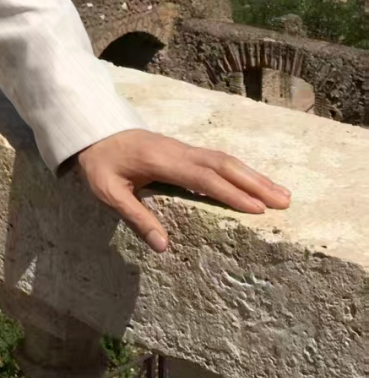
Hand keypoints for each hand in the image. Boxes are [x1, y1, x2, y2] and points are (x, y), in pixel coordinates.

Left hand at [75, 129, 290, 253]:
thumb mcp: (108, 192)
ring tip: (281, 193)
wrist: (92, 130)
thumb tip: (164, 247)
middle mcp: (177, 150)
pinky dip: (239, 170)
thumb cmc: (100, 164)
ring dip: (252, 175)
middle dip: (255, 182)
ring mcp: (181, 148)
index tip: (258, 210)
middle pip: (223, 164)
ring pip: (223, 159)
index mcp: (161, 161)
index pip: (203, 177)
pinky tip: (253, 182)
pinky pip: (216, 159)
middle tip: (285, 201)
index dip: (231, 193)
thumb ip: (135, 217)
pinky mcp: (182, 150)